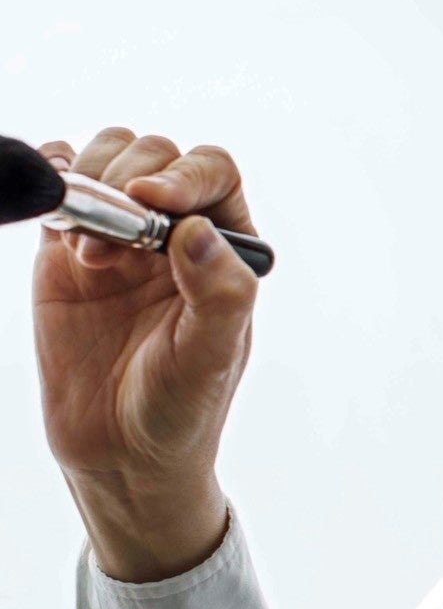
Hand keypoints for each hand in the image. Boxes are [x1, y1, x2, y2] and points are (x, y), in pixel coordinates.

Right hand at [33, 127, 260, 490]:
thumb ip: (218, 292)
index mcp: (224, 247)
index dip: (183, 172)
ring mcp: (120, 238)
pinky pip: (61, 190)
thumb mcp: (209, 356)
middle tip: (107, 248)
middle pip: (155, 155)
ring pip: (107, 160)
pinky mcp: (66, 255)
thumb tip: (197, 228)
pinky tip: (53, 205)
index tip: (151, 199)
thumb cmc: (179, 406)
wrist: (118, 453)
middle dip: (126, 181)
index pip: (213, 173)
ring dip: (90, 182)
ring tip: (84, 250)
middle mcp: (176, 232)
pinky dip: (52, 176)